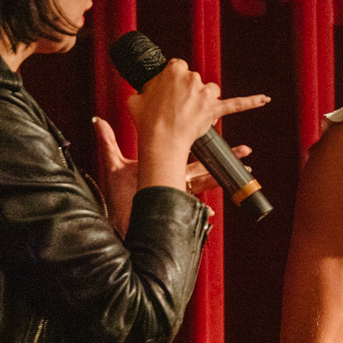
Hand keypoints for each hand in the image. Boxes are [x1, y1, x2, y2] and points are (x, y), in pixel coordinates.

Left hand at [92, 116, 250, 233]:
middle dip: (225, 159)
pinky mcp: (175, 208)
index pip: (189, 154)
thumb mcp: (114, 166)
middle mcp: (175, 181)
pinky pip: (194, 209)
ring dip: (223, 178)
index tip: (215, 129)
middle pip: (205, 167)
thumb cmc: (116, 197)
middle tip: (245, 150)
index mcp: (166, 169)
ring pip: (206, 183)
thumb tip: (97, 120)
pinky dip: (203, 212)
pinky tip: (211, 212)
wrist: (117, 222)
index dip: (202, 144)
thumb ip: (109, 142)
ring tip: (244, 171)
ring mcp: (177, 195)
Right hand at [127, 59, 268, 189]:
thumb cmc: (146, 120)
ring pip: (209, 91)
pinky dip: (251, 101)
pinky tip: (264, 99)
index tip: (168, 91)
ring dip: (203, 100)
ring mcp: (204, 94)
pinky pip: (236, 104)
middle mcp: (192, 78)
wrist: (159, 140)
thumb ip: (141, 92)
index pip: (177, 67)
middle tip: (174, 108)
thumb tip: (142, 94)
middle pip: (194, 80)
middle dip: (186, 93)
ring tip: (190, 115)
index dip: (172, 81)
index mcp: (174, 71)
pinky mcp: (214, 110)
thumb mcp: (134, 99)